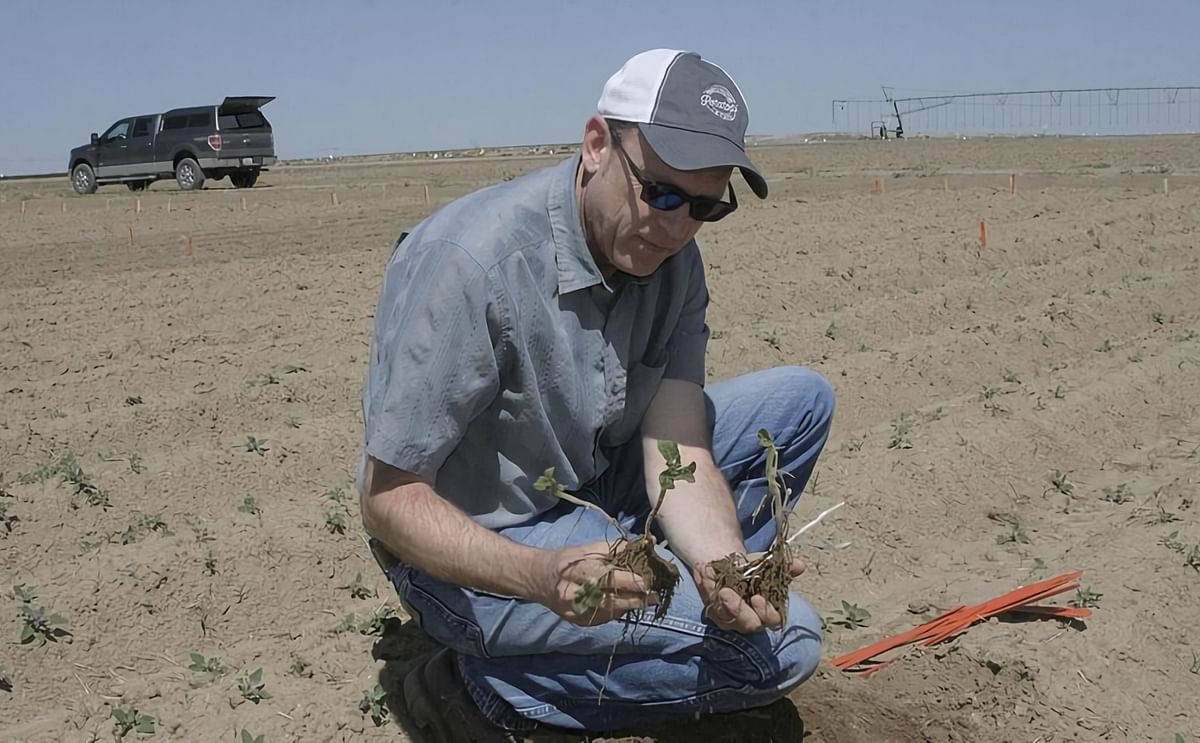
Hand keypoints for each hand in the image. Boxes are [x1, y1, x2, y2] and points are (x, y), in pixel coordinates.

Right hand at [533, 541, 652, 625]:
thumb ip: (614, 549)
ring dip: (630, 606)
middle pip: (612, 600)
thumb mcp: (587, 548)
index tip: (649, 580)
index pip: (610, 579)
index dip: (631, 582)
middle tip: (655, 595)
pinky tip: (627, 604)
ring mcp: (576, 611)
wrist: (538, 579)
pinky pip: (604, 619)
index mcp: (579, 571)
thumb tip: (642, 545)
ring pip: (610, 613)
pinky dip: (618, 612)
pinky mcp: (578, 621)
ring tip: (646, 599)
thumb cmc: (566, 560)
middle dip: (636, 598)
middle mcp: (576, 594)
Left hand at [692, 552, 805, 633]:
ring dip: (714, 593)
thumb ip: (784, 567)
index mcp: (769, 612)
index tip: (757, 597)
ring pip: (723, 614)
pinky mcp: (715, 614)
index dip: (765, 611)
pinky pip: (708, 605)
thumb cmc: (755, 569)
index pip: (772, 620)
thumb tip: (800, 565)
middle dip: (736, 608)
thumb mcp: (768, 565)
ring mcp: (731, 620)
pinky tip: (701, 572)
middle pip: (747, 623)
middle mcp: (751, 620)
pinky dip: (704, 587)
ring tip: (708, 573)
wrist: (733, 566)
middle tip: (726, 592)